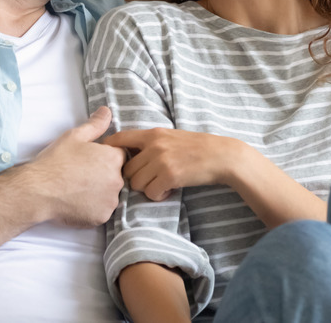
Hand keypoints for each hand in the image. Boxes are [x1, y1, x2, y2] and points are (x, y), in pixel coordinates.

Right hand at [30, 107, 125, 226]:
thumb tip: (107, 111)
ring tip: (77, 189)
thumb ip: (95, 124)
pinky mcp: (101, 217)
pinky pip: (101, 211)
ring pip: (109, 194)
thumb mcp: (74, 136)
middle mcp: (118, 180)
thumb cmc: (55, 161)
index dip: (104, 156)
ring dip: (99, 192)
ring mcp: (110, 201)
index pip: (119, 155)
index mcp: (113, 158)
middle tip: (80, 175)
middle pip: (116, 175)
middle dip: (103, 175)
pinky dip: (92, 208)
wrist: (38, 190)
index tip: (89, 160)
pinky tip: (76, 202)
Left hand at [103, 128, 246, 200]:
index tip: (108, 162)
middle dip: (135, 179)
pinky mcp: (170, 175)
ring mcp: (161, 160)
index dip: (108, 150)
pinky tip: (169, 190)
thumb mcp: (171, 137)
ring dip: (147, 188)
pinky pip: (150, 193)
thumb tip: (129, 154)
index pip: (119, 139)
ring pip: (136, 183)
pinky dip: (158, 195)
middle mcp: (153, 145)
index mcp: (152, 133)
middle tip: (150, 180)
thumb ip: (151, 143)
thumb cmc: (197, 147)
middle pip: (126, 169)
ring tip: (161, 185)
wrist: (221, 155)